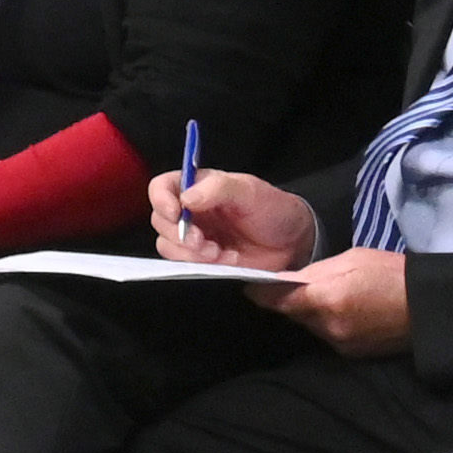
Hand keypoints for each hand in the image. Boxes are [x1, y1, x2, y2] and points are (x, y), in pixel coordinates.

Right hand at [149, 169, 323, 268]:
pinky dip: (199, 266)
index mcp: (198, 187)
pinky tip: (224, 261)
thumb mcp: (250, 191)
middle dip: (178, 234)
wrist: (293, 241)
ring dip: (188, 253)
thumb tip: (186, 198)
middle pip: (160, 220)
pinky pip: (184, 265)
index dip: (161, 200)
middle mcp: (191, 211)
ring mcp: (195, 237)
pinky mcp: (202, 260)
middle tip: (202, 242)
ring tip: (217, 253)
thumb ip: (219, 188)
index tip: (176, 213)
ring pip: (168, 245)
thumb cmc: (273, 209)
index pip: (162, 187)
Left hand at [263, 247, 411, 355]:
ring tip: (329, 296)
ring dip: (310, 313)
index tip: (252, 286)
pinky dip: (327, 323)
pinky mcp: (350, 354)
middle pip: (292, 314)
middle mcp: (327, 327)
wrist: (429, 307)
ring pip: (309, 326)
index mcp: (327, 299)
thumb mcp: (351, 259)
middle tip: (298, 284)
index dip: (261, 293)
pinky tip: (345, 311)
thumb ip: (314, 272)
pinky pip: (326, 336)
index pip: (277, 301)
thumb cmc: (391, 273)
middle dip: (291, 301)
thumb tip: (282, 281)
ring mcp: (339, 344)